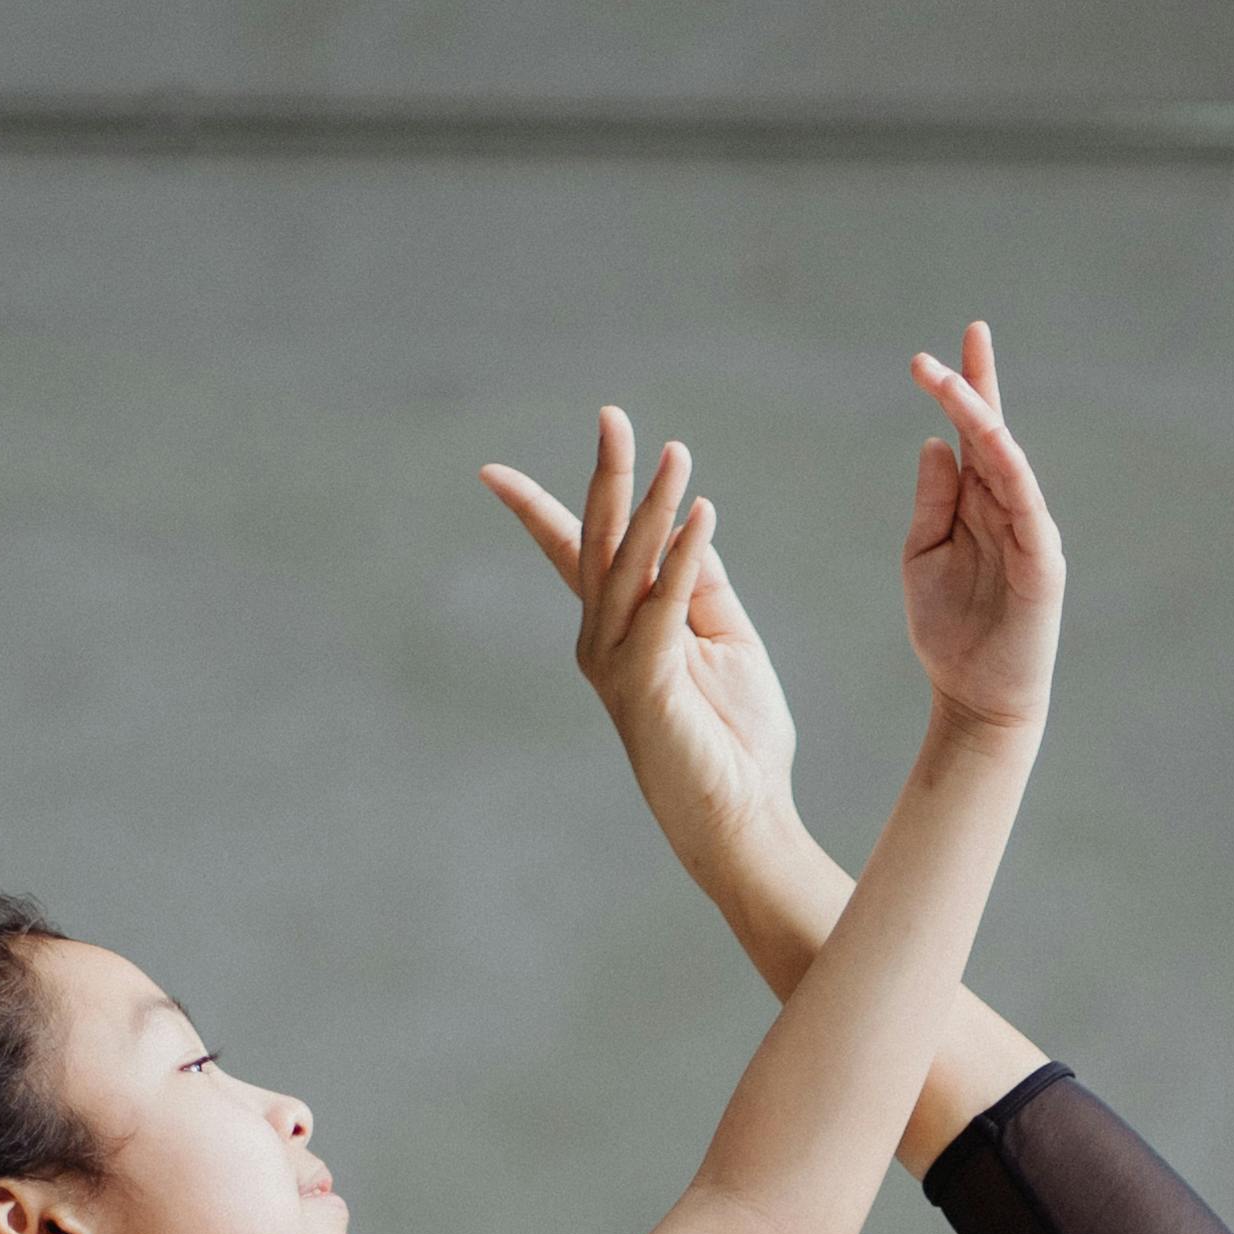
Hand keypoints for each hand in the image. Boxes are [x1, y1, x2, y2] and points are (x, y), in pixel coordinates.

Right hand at [481, 407, 802, 864]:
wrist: (742, 818)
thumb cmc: (733, 738)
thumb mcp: (720, 640)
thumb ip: (698, 584)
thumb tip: (687, 524)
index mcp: (614, 629)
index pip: (570, 557)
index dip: (535, 510)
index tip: (491, 474)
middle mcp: (601, 641)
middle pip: (593, 543)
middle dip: (605, 476)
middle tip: (612, 416)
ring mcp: (616, 663)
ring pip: (628, 565)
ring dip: (652, 504)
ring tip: (675, 451)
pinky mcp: (648, 682)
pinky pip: (664, 605)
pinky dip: (682, 556)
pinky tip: (700, 513)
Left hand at [898, 321, 1060, 731]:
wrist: (977, 699)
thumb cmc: (949, 631)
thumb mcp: (923, 555)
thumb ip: (932, 501)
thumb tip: (935, 442)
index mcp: (977, 504)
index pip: (971, 436)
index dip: (962, 390)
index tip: (933, 352)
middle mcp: (1007, 508)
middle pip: (992, 433)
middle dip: (971, 386)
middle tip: (945, 346)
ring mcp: (1029, 531)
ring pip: (1007, 460)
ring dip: (981, 417)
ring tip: (950, 381)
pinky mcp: (1043, 561)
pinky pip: (1028, 503)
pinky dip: (1011, 469)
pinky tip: (989, 438)